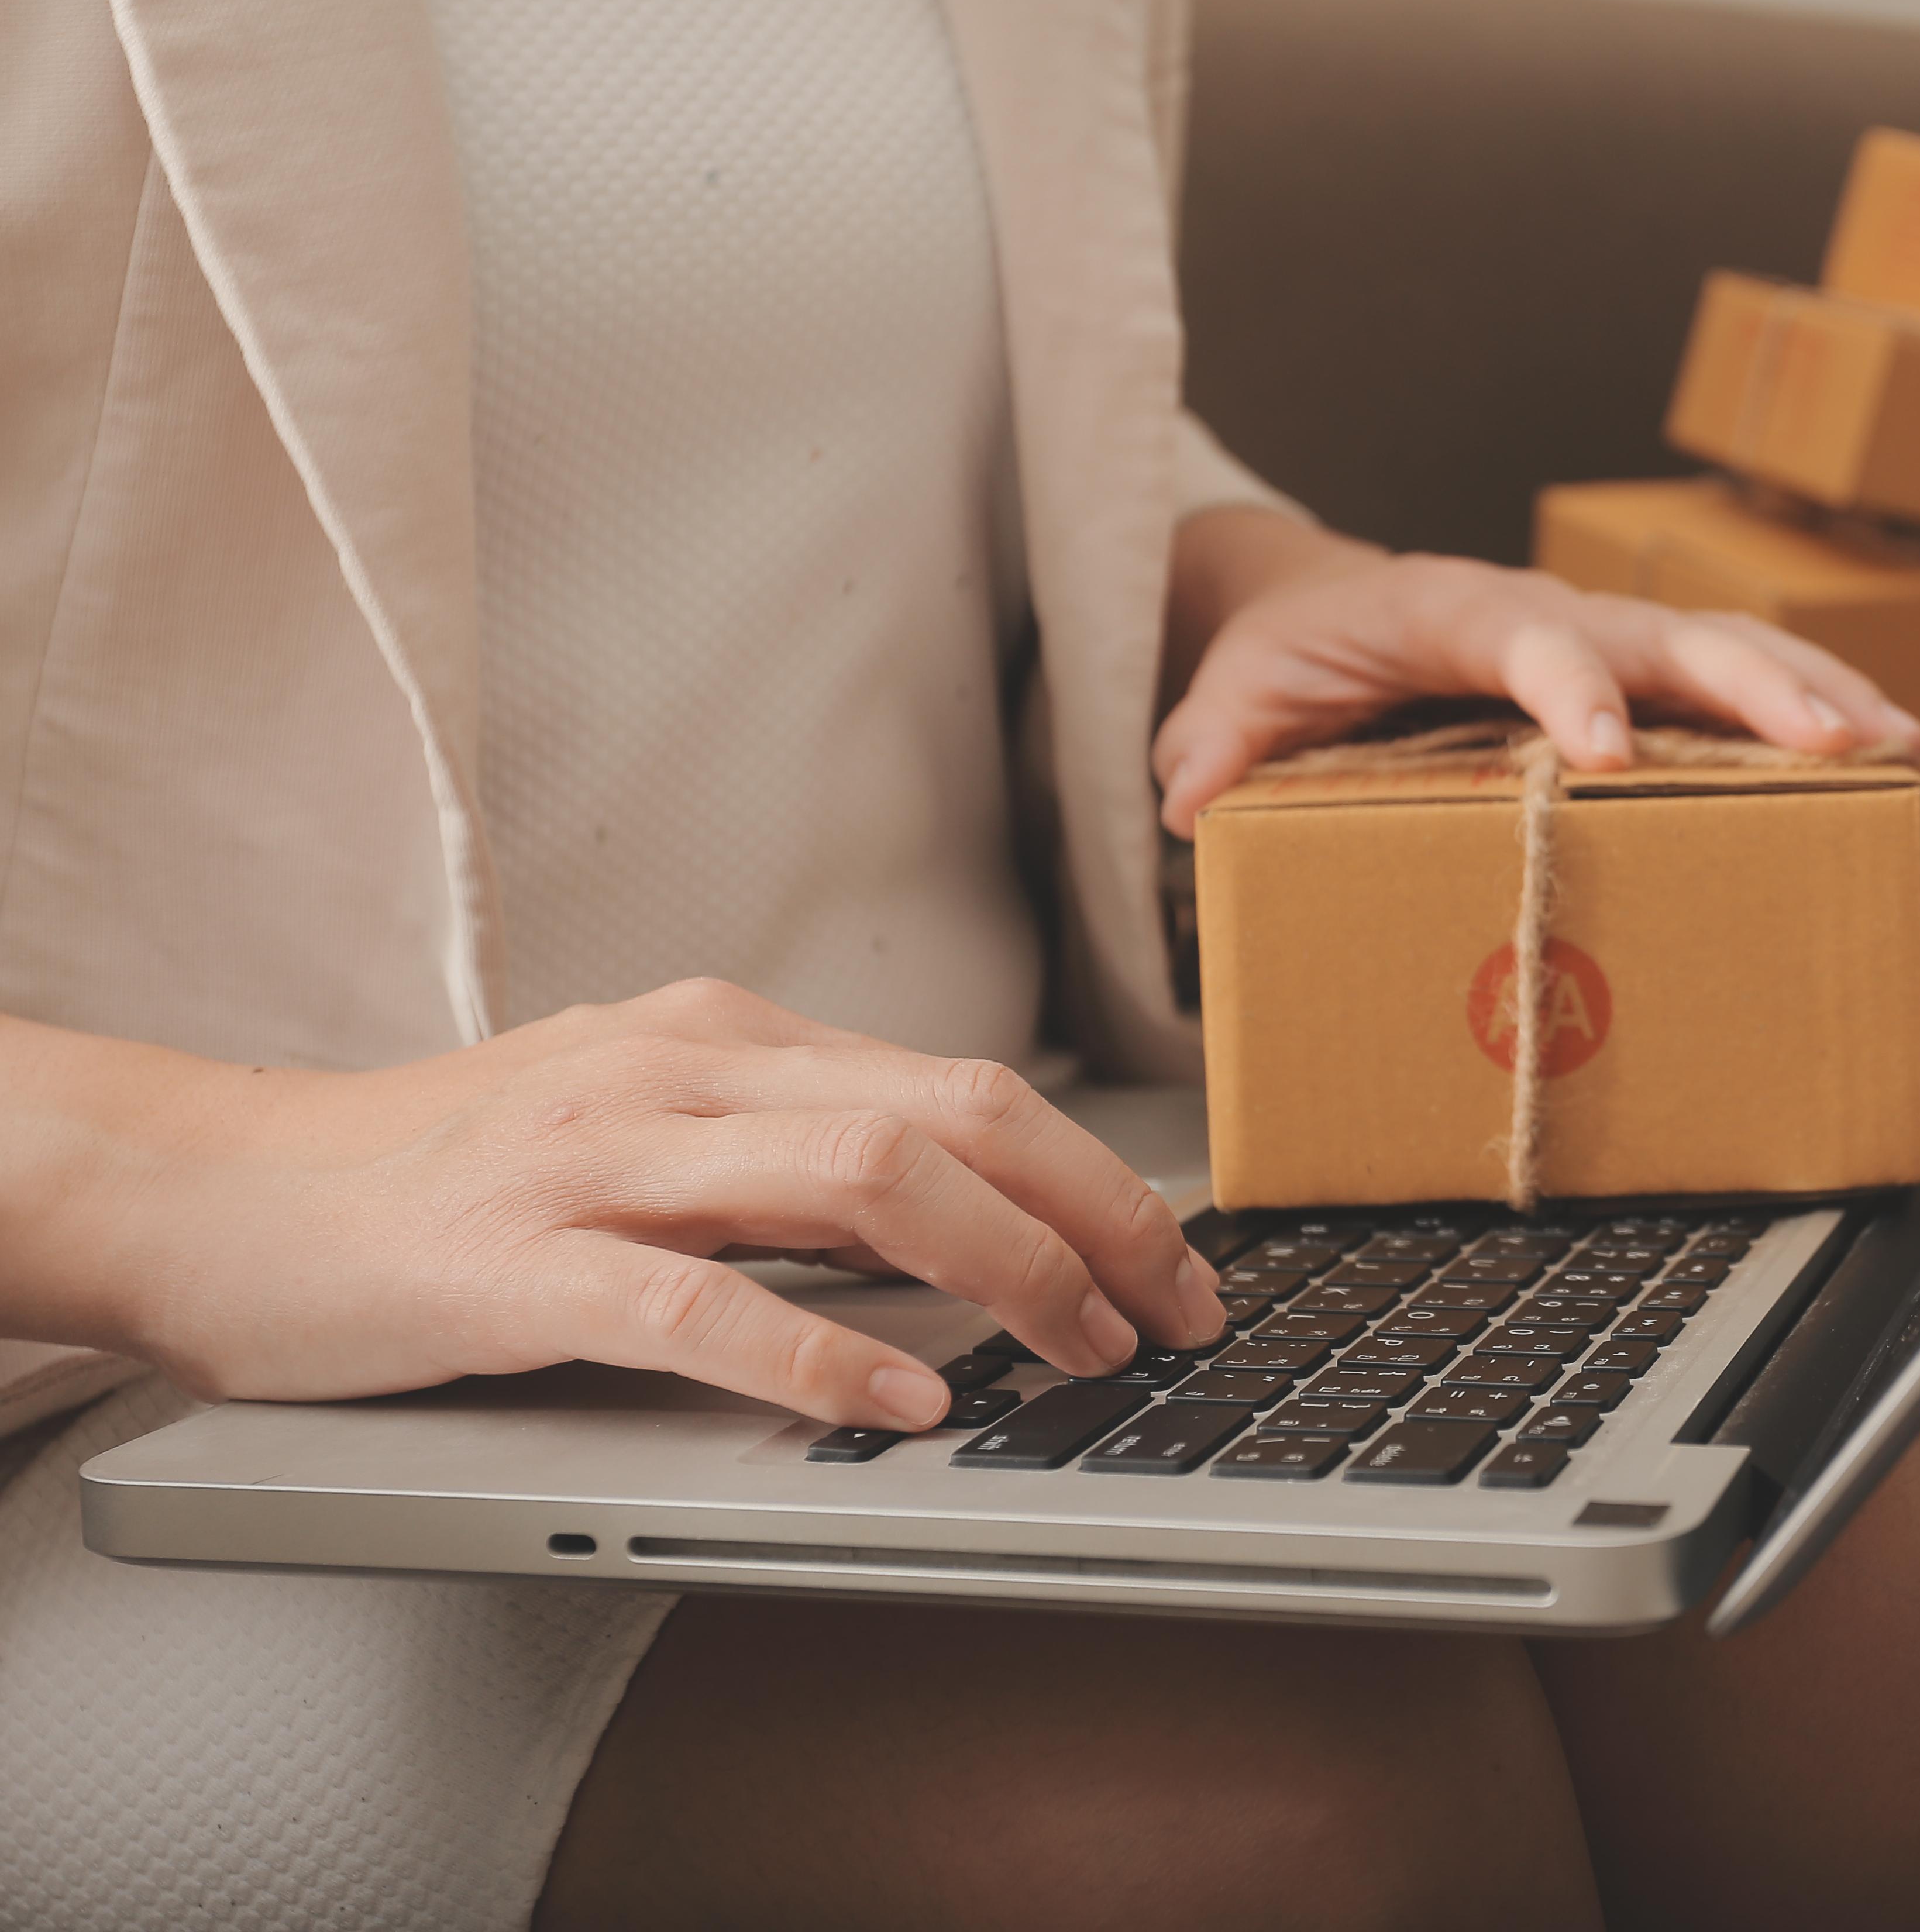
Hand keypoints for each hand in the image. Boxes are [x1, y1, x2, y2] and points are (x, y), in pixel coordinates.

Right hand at [34, 981, 1222, 1431]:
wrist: (222, 1188)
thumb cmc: (447, 1176)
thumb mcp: (652, 1132)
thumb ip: (793, 1168)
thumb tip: (970, 1225)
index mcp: (726, 1039)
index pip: (968, 1087)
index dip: (1098, 1177)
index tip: (1177, 1260)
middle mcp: (682, 1071)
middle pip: (953, 1113)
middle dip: (1095, 1214)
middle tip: (1176, 1312)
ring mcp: (598, 1157)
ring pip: (859, 1177)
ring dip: (1003, 1269)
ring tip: (1081, 1348)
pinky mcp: (515, 1261)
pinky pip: (697, 1301)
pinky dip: (818, 1350)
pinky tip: (899, 1400)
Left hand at [1152, 518, 1919, 836]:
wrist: (1322, 610)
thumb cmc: (1291, 654)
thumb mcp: (1233, 693)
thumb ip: (1213, 743)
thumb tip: (1190, 802)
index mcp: (1446, 610)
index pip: (1521, 634)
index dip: (1569, 686)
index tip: (1611, 752)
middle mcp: (1542, 610)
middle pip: (1662, 632)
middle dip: (1753, 685)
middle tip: (1833, 741)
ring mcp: (1601, 636)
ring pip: (1720, 647)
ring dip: (1812, 693)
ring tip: (1899, 745)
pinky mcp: (1634, 672)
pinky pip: (1730, 683)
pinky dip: (1807, 709)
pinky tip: (1883, 751)